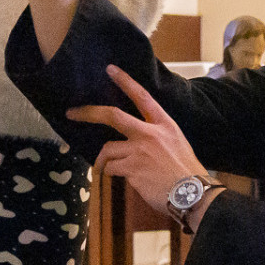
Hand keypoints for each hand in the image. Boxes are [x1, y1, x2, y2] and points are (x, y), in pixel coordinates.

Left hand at [66, 66, 210, 219]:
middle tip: (72, 113)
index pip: (142, 96)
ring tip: (110, 168)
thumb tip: (134, 138)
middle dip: (88, 113)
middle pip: (112, 116)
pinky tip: (126, 179)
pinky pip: (111, 169)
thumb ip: (156, 136)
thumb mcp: (177, 143)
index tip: (110, 70)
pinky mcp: (132, 169)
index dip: (125, 81)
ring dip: (105, 161)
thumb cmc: (186, 172)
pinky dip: (112, 173)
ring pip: (108, 150)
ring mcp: (139, 151)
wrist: (192, 194)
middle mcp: (150, 134)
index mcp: (164, 125)